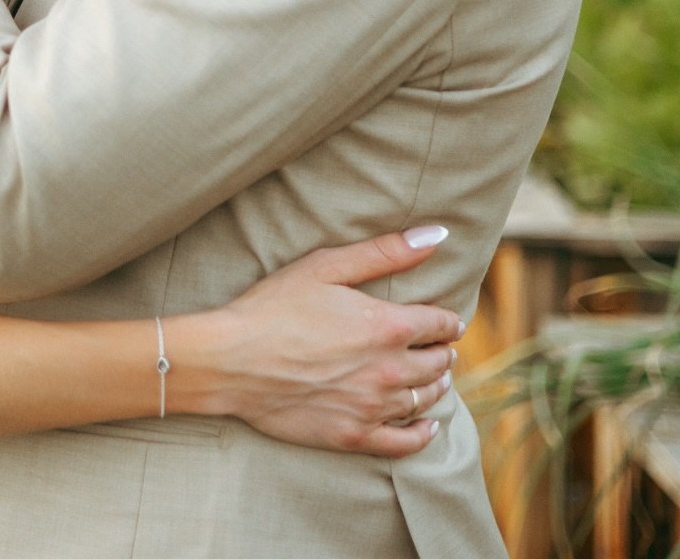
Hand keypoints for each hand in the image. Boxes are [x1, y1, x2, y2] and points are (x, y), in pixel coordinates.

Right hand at [174, 228, 460, 456]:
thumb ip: (384, 252)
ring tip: (433, 378)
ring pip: (424, 399)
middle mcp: (388, 369)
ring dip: (434, 386)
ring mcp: (372, 407)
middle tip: (439, 347)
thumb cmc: (273, 306)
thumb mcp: (325, 267)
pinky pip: (405, 443)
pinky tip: (426, 425)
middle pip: (436, 364)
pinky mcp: (353, 436)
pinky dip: (422, 434)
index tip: (448, 320)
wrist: (231, 360)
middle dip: (442, 352)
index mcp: (386, 325)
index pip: (439, 324)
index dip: (447, 321)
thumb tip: (437, 235)